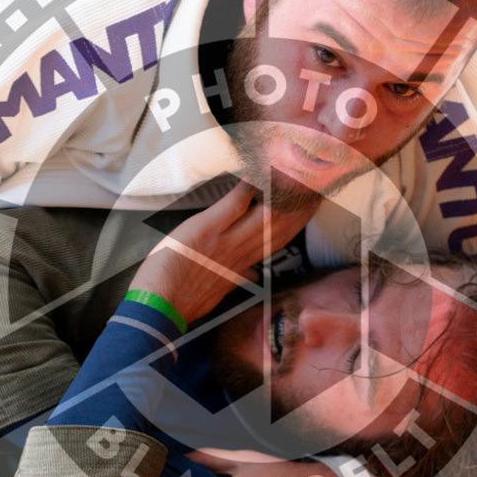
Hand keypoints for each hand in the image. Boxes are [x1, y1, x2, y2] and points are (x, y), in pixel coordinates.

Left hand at [131, 182, 315, 325]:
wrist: (160, 307)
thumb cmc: (184, 301)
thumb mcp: (217, 291)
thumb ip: (236, 277)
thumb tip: (250, 274)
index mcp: (243, 264)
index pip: (280, 239)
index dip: (299, 220)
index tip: (312, 203)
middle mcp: (241, 251)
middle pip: (282, 224)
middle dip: (302, 202)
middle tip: (316, 179)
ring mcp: (226, 240)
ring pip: (266, 215)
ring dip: (282, 191)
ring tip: (295, 169)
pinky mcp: (207, 229)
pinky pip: (234, 204)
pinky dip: (247, 187)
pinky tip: (257, 171)